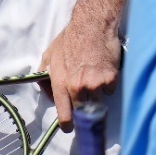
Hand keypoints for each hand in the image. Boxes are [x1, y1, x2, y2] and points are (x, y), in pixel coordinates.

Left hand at [39, 12, 121, 128]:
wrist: (92, 25)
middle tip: (85, 100)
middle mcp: (77, 87)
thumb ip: (45, 76)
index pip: (64, 114)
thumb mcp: (49, 55)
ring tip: (93, 77)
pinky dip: (107, 84)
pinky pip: (109, 90)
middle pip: (83, 113)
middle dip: (84, 110)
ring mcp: (94, 84)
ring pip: (97, 102)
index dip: (68, 124)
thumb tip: (47, 92)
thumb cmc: (69, 39)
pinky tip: (103, 70)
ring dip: (96, 94)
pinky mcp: (110, 80)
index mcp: (60, 83)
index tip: (70, 128)